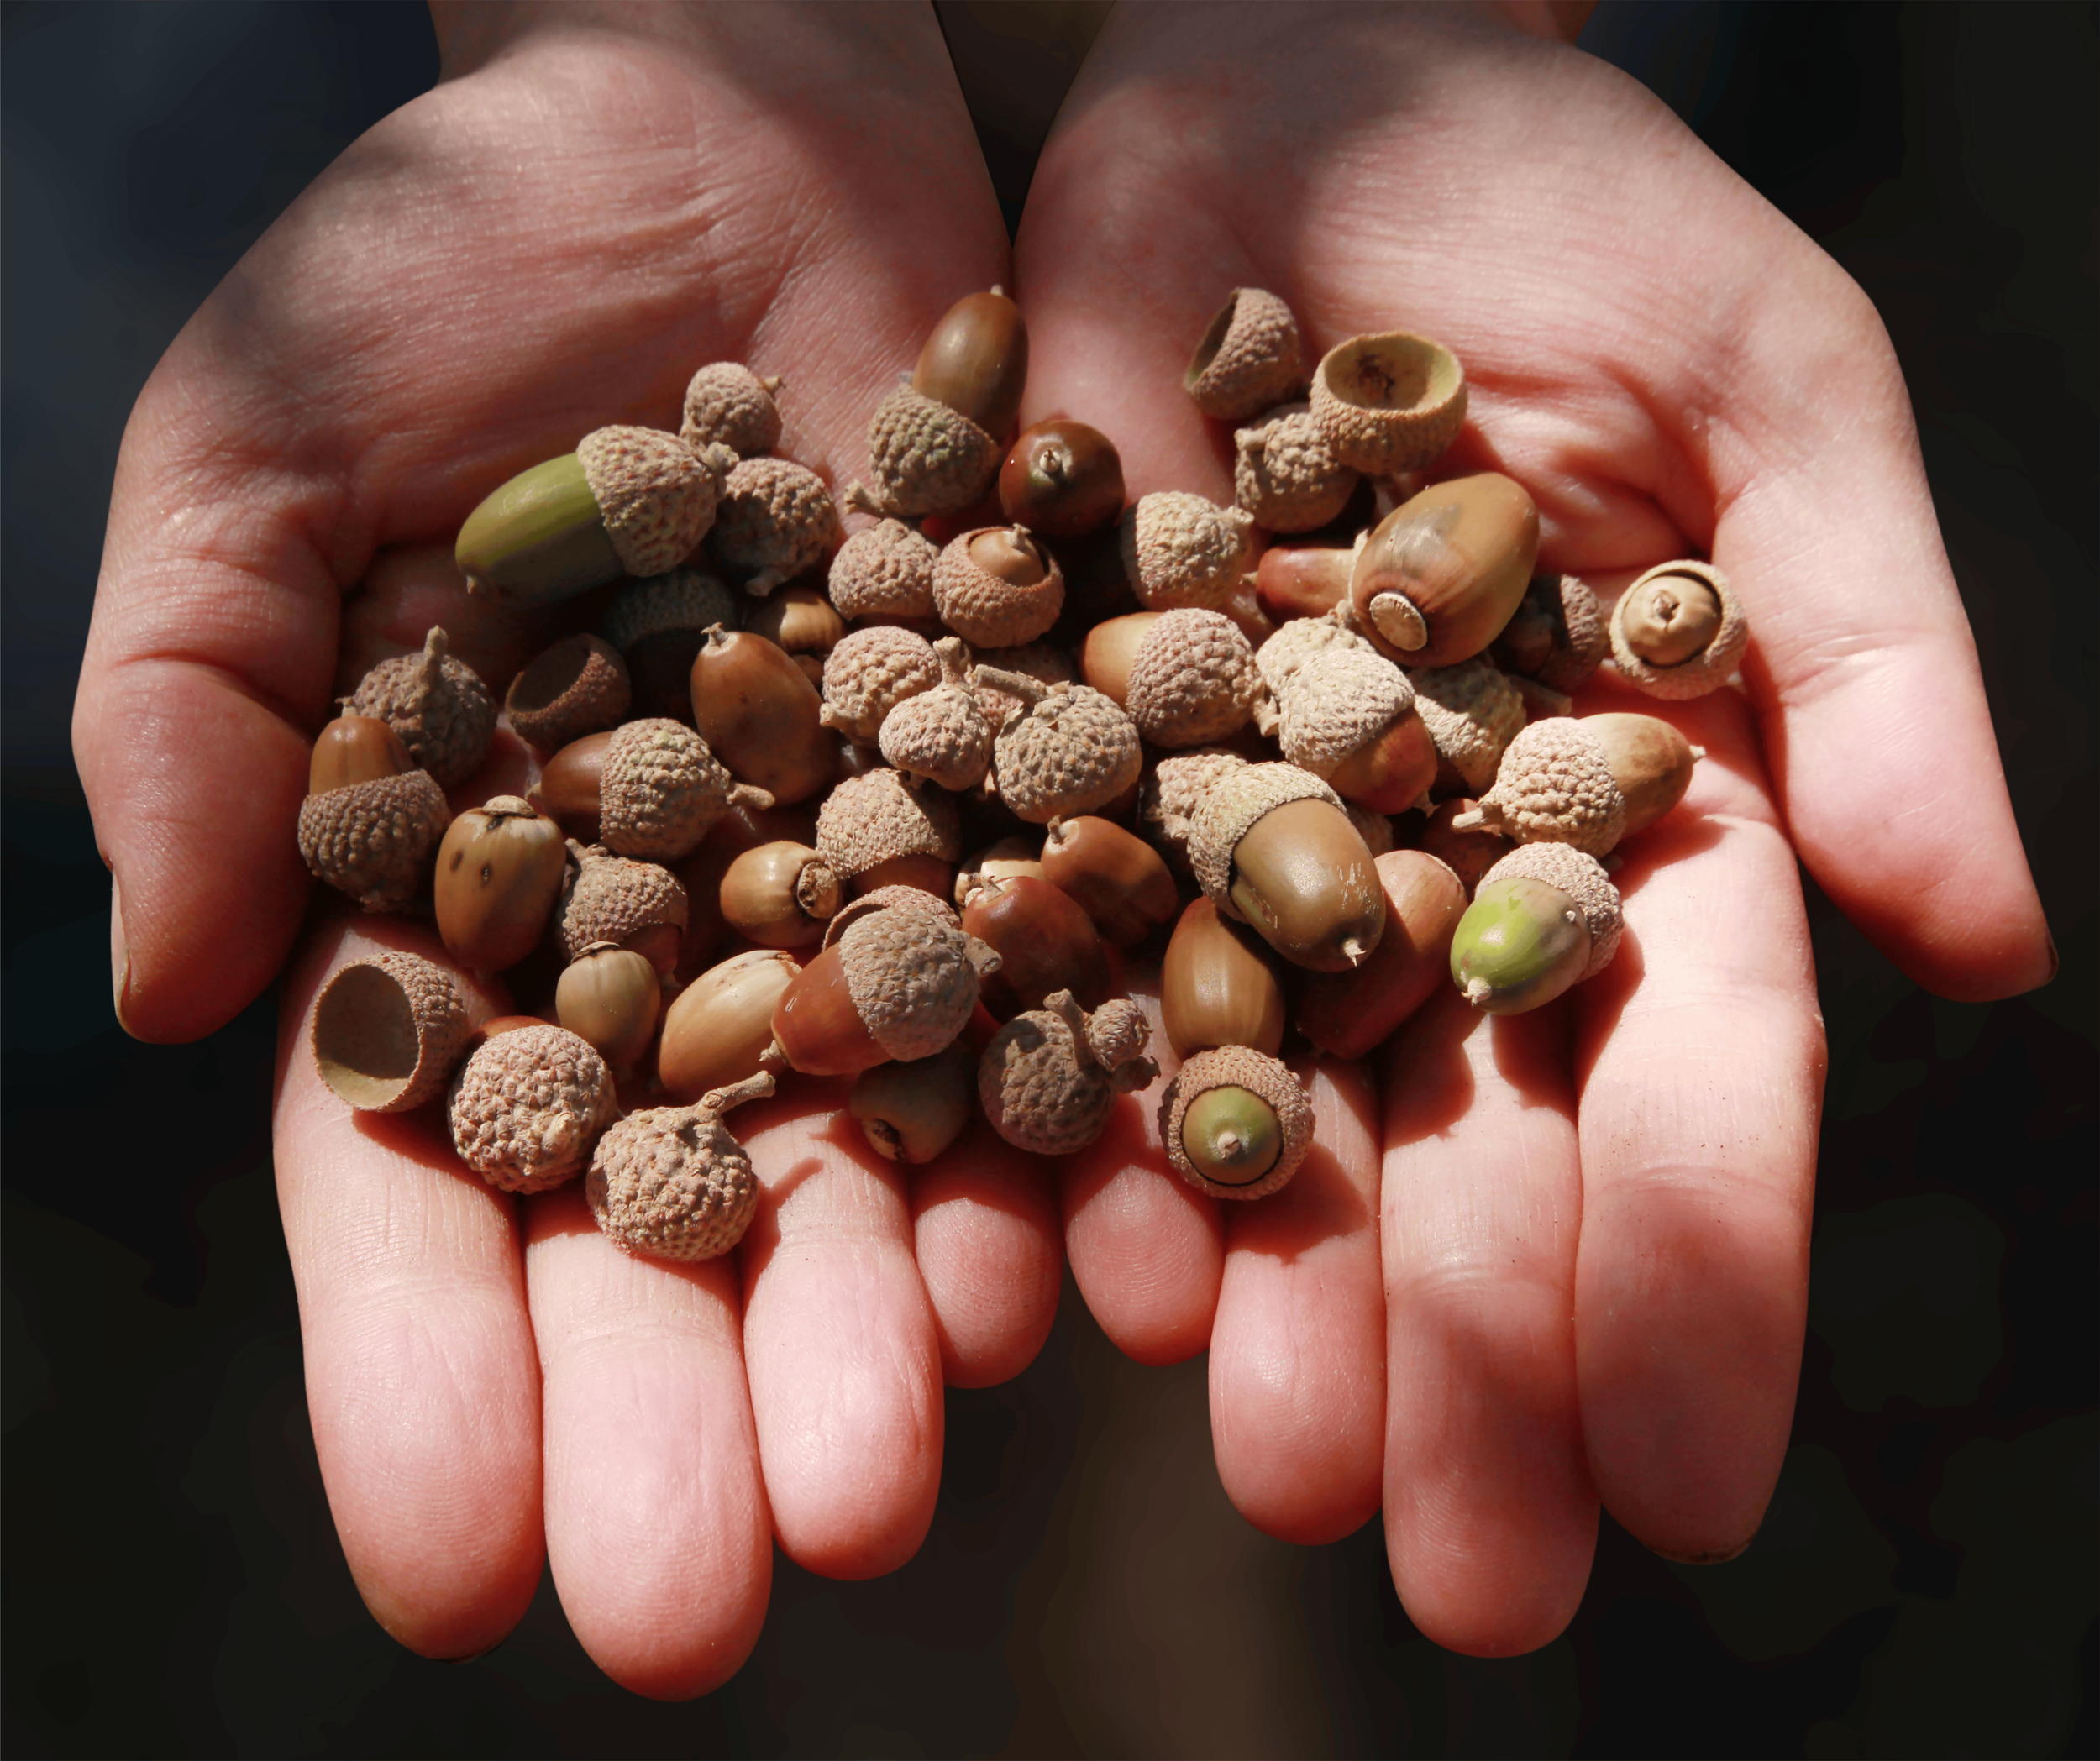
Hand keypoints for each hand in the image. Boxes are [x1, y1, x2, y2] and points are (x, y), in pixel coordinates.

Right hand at [75, 4, 1063, 1696]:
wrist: (721, 111)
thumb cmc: (448, 260)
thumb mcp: (265, 456)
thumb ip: (200, 705)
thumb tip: (182, 984)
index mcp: (474, 898)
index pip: (428, 1177)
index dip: (432, 1376)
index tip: (450, 1575)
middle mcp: (690, 926)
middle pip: (679, 1209)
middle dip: (688, 1404)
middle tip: (711, 1609)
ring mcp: (885, 862)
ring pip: (893, 1134)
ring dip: (898, 1314)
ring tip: (905, 1480)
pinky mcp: (1064, 769)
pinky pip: (1088, 968)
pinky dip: (1095, 1115)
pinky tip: (1109, 1270)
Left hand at [1017, 1, 2052, 1654]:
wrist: (1303, 63)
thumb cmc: (1572, 205)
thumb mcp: (1770, 392)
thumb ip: (1863, 658)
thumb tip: (1998, 944)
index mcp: (1616, 799)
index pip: (1677, 1069)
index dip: (1693, 1267)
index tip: (1689, 1479)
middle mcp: (1415, 856)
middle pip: (1459, 1134)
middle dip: (1471, 1349)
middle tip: (1472, 1578)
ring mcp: (1215, 820)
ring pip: (1249, 1091)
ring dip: (1266, 1290)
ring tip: (1272, 1475)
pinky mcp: (1032, 751)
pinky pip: (1035, 953)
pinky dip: (1054, 1106)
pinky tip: (1063, 1270)